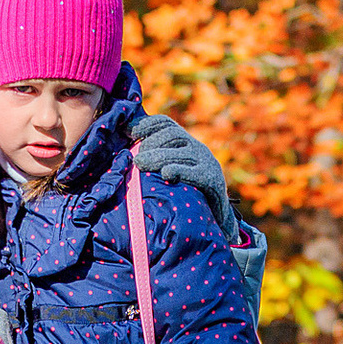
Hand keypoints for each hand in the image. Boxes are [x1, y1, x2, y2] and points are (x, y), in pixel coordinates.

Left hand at [130, 112, 240, 238]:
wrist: (216, 219)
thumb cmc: (186, 196)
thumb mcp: (170, 174)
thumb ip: (155, 162)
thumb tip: (127, 157)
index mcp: (185, 144)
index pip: (166, 124)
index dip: (147, 124)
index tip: (129, 132)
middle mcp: (197, 149)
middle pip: (173, 134)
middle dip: (151, 143)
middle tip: (136, 159)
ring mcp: (207, 163)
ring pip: (182, 152)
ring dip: (158, 156)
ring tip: (140, 164)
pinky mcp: (213, 181)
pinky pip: (196, 172)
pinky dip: (179, 170)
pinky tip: (166, 174)